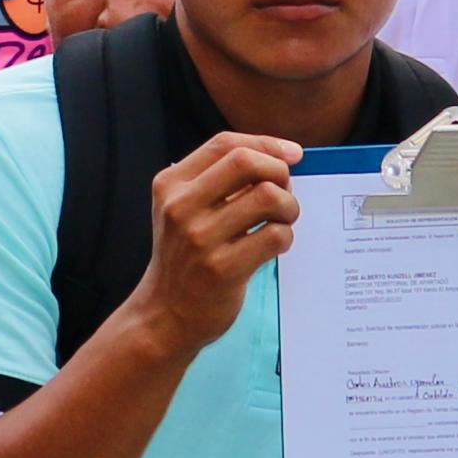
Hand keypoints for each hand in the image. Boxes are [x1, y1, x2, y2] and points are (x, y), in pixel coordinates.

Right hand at [119, 133, 298, 355]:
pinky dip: (285, 237)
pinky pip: (275, 236)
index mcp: (170, 185)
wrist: (166, 314)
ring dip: (289, 207)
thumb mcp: (183, 210)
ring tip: (282, 221)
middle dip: (279, 172)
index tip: (292, 154)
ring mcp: (199, 239)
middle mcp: (180, 207)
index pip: (225, 144)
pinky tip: (275, 245)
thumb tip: (284, 155)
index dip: (265, 143)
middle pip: (246, 162)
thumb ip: (220, 180)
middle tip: (284, 193)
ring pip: (268, 197)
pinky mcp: (222, 269)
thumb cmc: (186, 256)